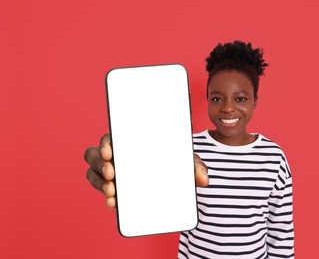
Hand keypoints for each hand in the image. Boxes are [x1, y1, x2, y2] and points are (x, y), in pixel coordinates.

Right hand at [85, 134, 208, 208]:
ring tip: (112, 191)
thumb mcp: (185, 161)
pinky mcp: (114, 188)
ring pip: (93, 173)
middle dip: (99, 163)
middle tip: (111, 173)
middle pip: (95, 154)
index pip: (111, 137)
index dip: (106, 142)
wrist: (174, 181)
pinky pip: (102, 190)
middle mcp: (117, 155)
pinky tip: (113, 203)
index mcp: (130, 141)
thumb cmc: (174, 163)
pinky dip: (106, 196)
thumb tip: (204, 179)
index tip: (110, 151)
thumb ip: (195, 166)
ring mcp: (113, 172)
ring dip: (98, 182)